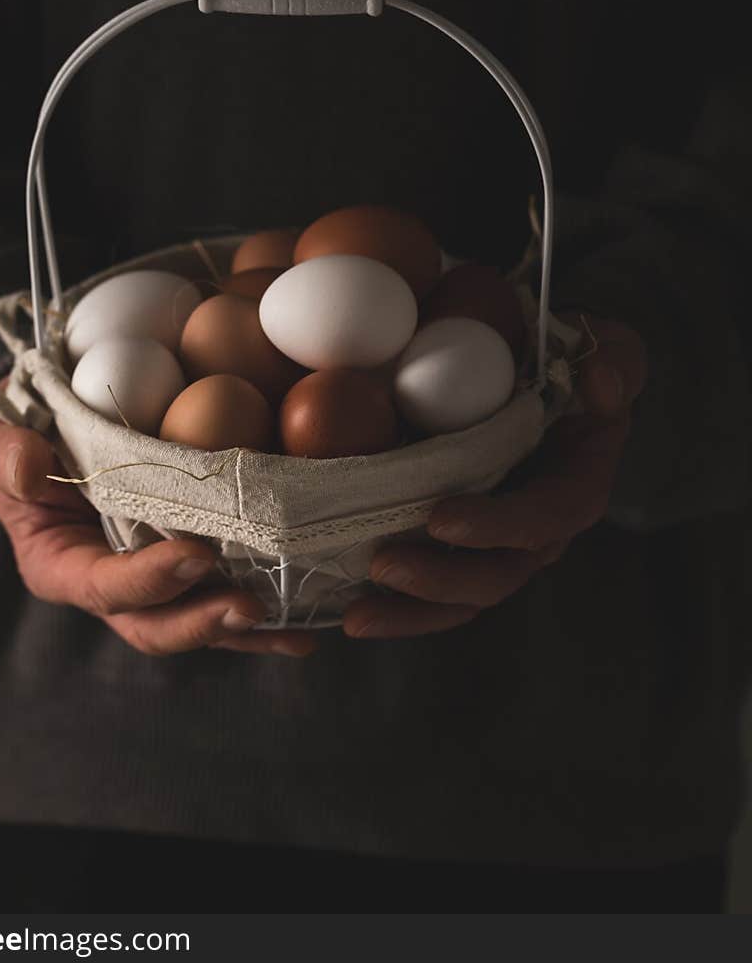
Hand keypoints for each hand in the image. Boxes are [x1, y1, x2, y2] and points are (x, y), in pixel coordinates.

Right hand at [0, 386, 316, 658]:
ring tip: (296, 631)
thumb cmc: (20, 425)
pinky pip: (225, 592)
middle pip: (154, 625)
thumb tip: (30, 470)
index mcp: (57, 563)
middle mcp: (107, 584)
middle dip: (202, 622)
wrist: (52, 421)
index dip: (147, 580)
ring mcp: (151, 579)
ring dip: (247, 632)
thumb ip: (3, 449)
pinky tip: (312, 613)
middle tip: (251, 607)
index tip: (193, 555)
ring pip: (198, 620)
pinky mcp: (188, 563)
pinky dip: (268, 609)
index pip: (100, 586)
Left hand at [343, 315, 647, 639]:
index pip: (544, 517)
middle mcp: (542, 532)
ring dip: (410, 611)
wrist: (556, 382)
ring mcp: (501, 547)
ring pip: (462, 597)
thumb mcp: (608, 346)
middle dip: (440, 580)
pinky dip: (397, 606)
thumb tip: (602, 382)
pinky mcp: (467, 549)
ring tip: (356, 616)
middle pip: (498, 576)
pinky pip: (436, 589)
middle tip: (383, 566)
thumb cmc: (578, 362)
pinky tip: (348, 612)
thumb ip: (614, 360)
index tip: (441, 518)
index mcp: (577, 487)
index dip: (496, 526)